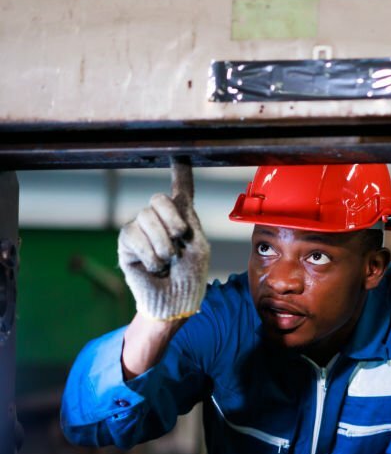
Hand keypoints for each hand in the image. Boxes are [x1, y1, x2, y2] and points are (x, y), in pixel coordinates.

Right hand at [117, 159, 209, 320]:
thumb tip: (174, 196)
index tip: (179, 153)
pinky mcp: (127, 242)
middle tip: (179, 242)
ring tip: (167, 260)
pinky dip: (149, 252)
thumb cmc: (191, 276)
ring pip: (146, 217)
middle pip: (159, 199)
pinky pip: (133, 235)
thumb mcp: (199, 246)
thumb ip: (189, 220)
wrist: (175, 300)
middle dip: (172, 221)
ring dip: (163, 243)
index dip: (180, 171)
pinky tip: (154, 265)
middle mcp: (160, 219)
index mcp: (183, 217)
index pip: (181, 188)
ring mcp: (141, 228)